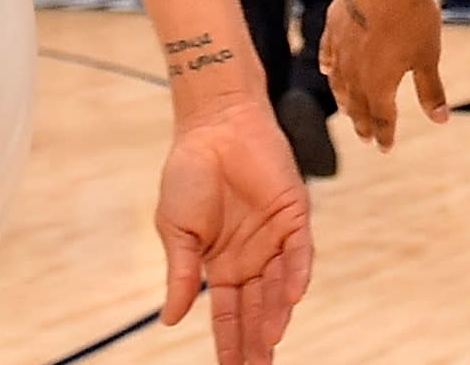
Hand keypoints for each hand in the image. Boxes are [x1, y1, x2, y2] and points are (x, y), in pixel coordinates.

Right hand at [154, 97, 313, 364]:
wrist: (212, 126)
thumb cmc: (189, 174)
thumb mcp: (175, 230)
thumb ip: (179, 274)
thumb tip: (171, 321)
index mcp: (222, 265)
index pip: (228, 314)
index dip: (229, 342)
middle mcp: (252, 258)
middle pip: (256, 310)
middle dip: (256, 342)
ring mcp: (275, 239)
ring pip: (278, 288)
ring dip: (275, 315)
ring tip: (268, 344)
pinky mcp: (294, 215)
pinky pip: (299, 252)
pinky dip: (295, 274)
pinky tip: (290, 298)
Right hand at [321, 0, 448, 150]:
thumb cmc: (415, 15)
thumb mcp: (428, 56)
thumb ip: (430, 91)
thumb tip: (441, 120)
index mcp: (378, 85)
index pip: (380, 119)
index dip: (384, 135)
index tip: (384, 148)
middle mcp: (354, 72)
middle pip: (356, 105)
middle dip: (362, 122)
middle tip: (365, 136)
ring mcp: (340, 48)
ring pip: (338, 82)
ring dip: (344, 99)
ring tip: (347, 109)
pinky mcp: (334, 25)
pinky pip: (328, 52)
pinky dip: (329, 65)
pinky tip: (328, 70)